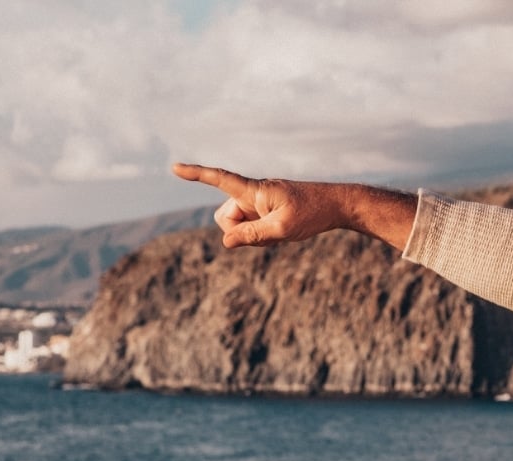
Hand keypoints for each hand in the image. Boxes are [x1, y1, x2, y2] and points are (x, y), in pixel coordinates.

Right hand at [172, 163, 341, 247]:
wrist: (337, 206)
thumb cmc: (312, 214)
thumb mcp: (282, 230)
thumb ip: (252, 235)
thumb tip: (226, 242)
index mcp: (255, 190)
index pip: (220, 179)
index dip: (196, 175)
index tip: (175, 167)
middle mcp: (253, 193)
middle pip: (225, 218)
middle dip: (238, 232)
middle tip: (269, 234)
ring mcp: (259, 202)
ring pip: (239, 226)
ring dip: (253, 236)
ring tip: (281, 232)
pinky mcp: (266, 210)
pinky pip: (252, 228)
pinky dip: (262, 236)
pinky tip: (284, 233)